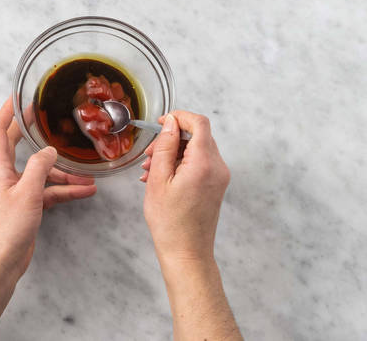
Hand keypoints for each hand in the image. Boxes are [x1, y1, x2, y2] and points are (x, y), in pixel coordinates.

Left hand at [0, 98, 96, 277]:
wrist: (3, 261)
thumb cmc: (8, 228)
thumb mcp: (27, 193)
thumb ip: (39, 168)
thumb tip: (49, 150)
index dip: (7, 112)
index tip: (17, 97)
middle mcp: (6, 175)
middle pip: (19, 146)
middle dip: (33, 132)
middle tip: (49, 118)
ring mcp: (18, 190)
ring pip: (41, 172)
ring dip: (62, 171)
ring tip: (87, 173)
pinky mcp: (28, 205)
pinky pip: (49, 191)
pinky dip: (65, 190)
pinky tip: (86, 191)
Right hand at [140, 111, 229, 264]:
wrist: (186, 252)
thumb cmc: (170, 221)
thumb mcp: (159, 179)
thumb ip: (165, 146)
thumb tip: (170, 123)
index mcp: (204, 163)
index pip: (199, 123)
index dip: (179, 117)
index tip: (161, 123)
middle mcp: (218, 167)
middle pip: (197, 136)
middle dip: (171, 139)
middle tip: (149, 154)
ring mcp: (219, 177)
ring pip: (196, 149)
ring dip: (173, 153)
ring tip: (150, 170)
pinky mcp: (216, 185)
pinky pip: (199, 163)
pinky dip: (180, 164)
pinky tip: (160, 178)